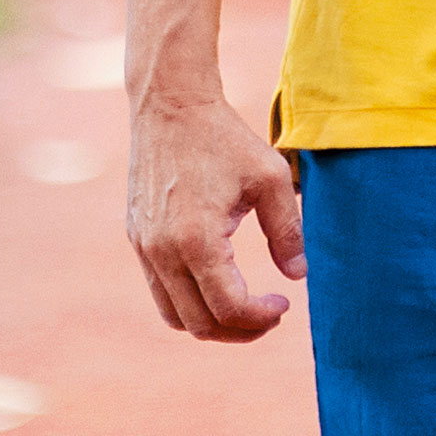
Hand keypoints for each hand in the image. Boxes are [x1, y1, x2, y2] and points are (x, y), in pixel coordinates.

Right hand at [125, 85, 305, 341]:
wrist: (170, 105)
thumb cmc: (223, 137)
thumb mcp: (269, 178)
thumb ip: (288, 231)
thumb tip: (299, 276)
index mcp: (196, 239)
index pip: (229, 308)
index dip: (262, 318)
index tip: (284, 304)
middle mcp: (162, 251)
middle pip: (200, 324)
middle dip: (240, 331)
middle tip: (270, 315)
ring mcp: (144, 248)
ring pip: (175, 316)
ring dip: (212, 324)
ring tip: (245, 309)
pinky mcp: (137, 240)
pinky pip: (160, 292)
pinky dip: (190, 302)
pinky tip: (218, 284)